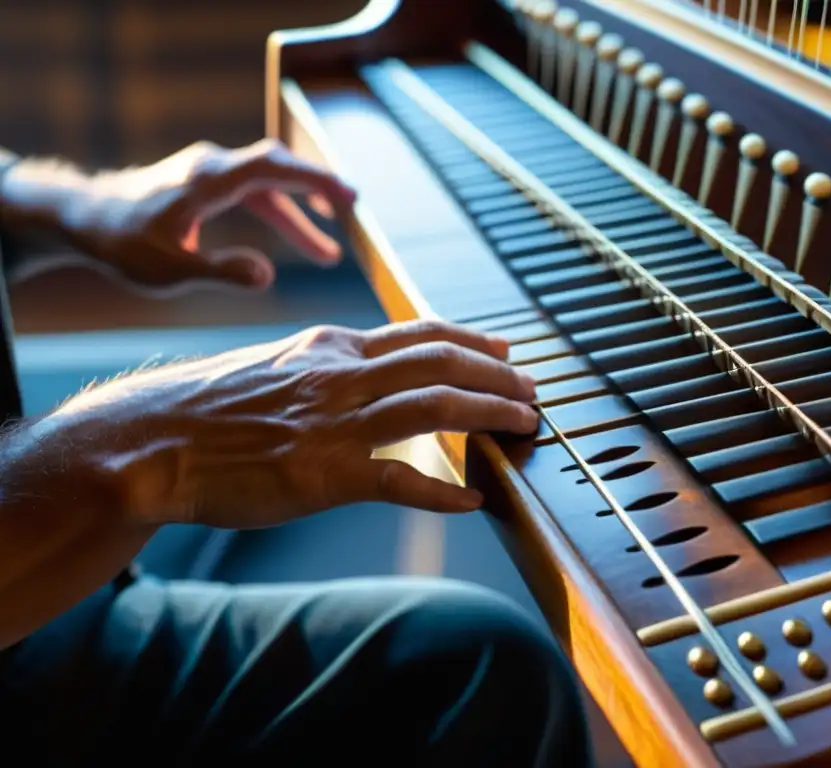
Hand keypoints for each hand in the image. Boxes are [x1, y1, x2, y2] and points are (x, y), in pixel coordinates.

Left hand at [2, 139, 355, 292]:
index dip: (312, 180)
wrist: (85, 218)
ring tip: (330, 255)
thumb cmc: (122, 245)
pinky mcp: (210, 182)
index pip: (270, 169)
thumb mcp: (168, 271)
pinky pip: (258, 190)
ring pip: (270, 185)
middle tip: (355, 210)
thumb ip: (219, 272)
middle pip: (278, 168)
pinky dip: (282, 210)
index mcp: (206, 181)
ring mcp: (212, 171)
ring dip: (300, 216)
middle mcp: (212, 166)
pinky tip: (301, 232)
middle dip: (318, 189)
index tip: (348, 197)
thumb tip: (268, 277)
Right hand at [28, 320, 537, 527]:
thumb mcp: (276, 361)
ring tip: (524, 425)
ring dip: (491, 414)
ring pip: (435, 406)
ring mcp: (335, 424)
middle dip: (499, 374)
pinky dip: (444, 492)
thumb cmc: (209, 405)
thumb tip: (369, 361)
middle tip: (533, 390)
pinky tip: (473, 500)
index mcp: (331, 347)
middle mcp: (341, 375)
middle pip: (442, 361)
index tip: (507, 350)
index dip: (474, 340)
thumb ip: (328, 360)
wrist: (150, 439)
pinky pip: (402, 482)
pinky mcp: (324, 475)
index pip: (421, 332)